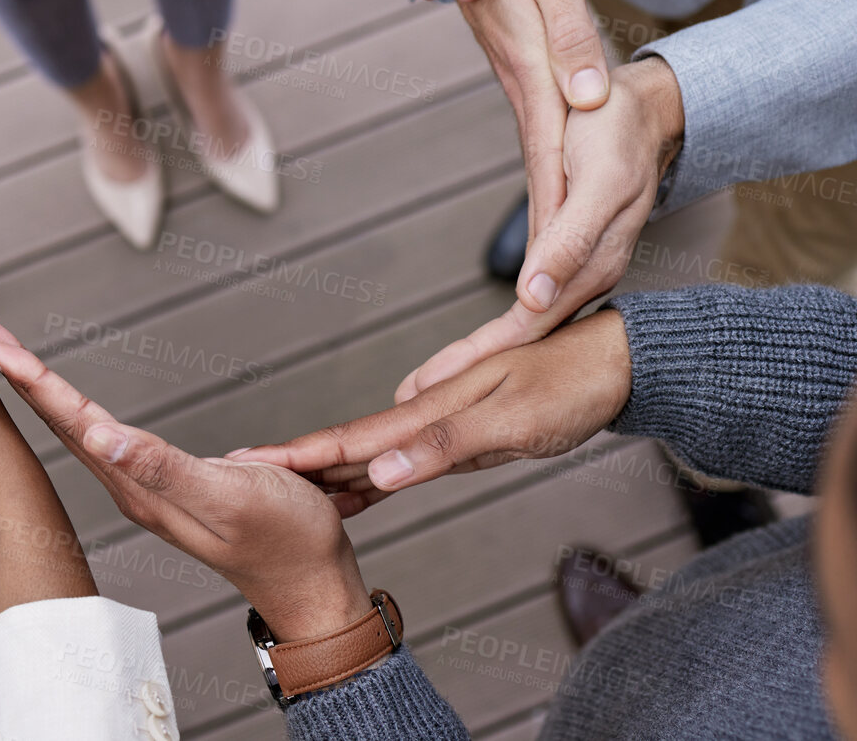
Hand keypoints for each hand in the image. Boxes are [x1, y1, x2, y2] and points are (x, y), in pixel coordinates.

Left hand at [0, 336, 370, 640]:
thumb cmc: (286, 539)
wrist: (315, 586)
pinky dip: (79, 413)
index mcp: (139, 485)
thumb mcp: (230, 495)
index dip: (30, 379)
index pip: (71, 420)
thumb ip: (164, 467)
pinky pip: (108, 442)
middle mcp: (134, 487)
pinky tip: (76, 411)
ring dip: (43, 393)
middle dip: (20, 376)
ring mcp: (150, 490)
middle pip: (63, 421)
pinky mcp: (171, 489)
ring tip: (10, 361)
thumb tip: (100, 436)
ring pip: (81, 431)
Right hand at [231, 310, 631, 509]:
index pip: (352, 437)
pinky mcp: (464, 435)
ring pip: (373, 453)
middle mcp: (429, 410)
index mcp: (432, 406)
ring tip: (281, 491)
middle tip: (239, 476)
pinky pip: (406, 458)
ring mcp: (445, 421)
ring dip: (329, 473)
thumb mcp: (510, 422)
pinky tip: (358, 490)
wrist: (616, 364)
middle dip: (296, 464)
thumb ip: (441, 447)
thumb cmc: (570, 387)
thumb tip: (376, 473)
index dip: (300, 455)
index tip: (251, 463)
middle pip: (351, 444)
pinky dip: (375, 475)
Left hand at [397, 57, 682, 399]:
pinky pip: (534, 306)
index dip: (481, 361)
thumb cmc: (618, 133)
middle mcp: (585, 278)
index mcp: (590, 268)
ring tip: (436, 389)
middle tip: (413, 406)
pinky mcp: (572, 258)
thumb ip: (569, 242)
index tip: (436, 393)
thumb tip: (534, 297)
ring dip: (485, 361)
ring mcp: (580, 270)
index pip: (526, 330)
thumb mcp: (599, 182)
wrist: (648, 111)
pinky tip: (484, 349)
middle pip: (523, 340)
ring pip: (527, 328)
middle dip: (472, 376)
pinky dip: (504, 333)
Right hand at [453, 0, 611, 300]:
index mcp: (537, 83)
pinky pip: (542, 155)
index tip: (543, 300)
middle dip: (546, 263)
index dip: (553, 236)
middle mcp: (529, 97)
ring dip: (547, 238)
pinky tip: (555, 225)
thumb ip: (572, 40)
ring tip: (548, 309)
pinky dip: (549, 200)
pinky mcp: (527, 84)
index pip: (550, 173)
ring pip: (543, 179)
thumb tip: (589, 95)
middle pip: (544, 191)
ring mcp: (525, 92)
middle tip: (538, 331)